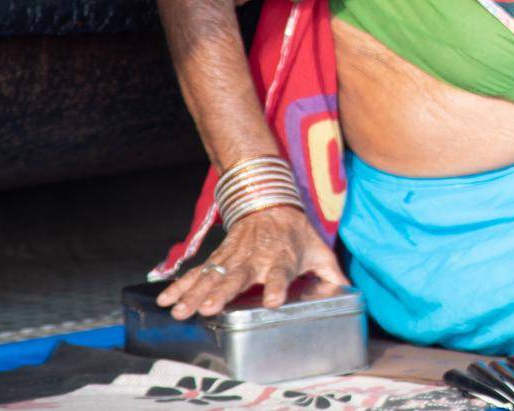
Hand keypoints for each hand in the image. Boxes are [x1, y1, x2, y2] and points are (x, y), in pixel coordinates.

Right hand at [156, 206, 346, 318]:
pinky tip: (165, 300)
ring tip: (180, 311)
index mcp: (282, 258)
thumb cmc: (296, 233)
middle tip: (210, 308)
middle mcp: (255, 258)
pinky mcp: (218, 257)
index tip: (273, 301)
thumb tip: (348, 290)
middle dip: (223, 292)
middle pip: (237, 277)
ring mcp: (233, 257)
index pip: (281, 274)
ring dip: (194, 294)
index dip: (278, 287)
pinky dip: (179, 285)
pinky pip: (197, 272)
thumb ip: (331, 272)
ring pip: (212, 277)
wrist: (269, 202)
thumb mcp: (319, 249)